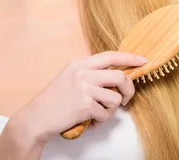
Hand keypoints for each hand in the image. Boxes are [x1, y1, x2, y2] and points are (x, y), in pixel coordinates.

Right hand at [9, 51, 146, 143]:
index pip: (110, 56)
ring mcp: (84, 88)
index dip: (128, 57)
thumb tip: (115, 78)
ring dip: (110, 111)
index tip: (142, 60)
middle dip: (129, 90)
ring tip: (98, 114)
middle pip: (120, 76)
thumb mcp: (69, 78)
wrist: (36, 117)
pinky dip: (100, 121)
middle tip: (125, 99)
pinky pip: (105, 114)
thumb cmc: (54, 101)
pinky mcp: (85, 105)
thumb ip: (89, 74)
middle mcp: (83, 73)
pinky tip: (90, 121)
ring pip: (115, 98)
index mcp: (79, 64)